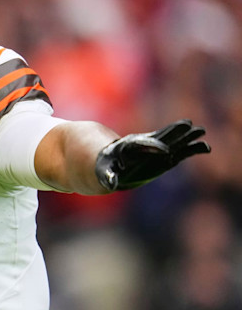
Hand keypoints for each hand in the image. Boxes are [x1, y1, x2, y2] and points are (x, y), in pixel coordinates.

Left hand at [95, 119, 210, 190]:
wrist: (112, 160)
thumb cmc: (106, 166)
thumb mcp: (104, 172)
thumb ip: (108, 177)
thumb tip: (111, 184)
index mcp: (129, 146)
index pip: (142, 144)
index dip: (153, 147)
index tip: (165, 151)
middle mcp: (145, 144)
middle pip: (160, 137)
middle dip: (173, 132)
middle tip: (187, 125)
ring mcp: (156, 148)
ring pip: (173, 141)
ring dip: (186, 137)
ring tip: (201, 131)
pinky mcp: (165, 156)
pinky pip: (180, 151)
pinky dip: (191, 149)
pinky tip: (205, 147)